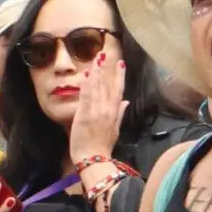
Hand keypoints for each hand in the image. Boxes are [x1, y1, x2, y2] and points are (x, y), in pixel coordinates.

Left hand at [67, 49, 127, 167]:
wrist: (93, 158)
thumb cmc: (103, 146)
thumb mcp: (116, 129)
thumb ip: (120, 113)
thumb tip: (126, 101)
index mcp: (114, 112)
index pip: (118, 90)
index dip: (119, 76)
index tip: (120, 63)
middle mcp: (107, 109)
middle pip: (107, 85)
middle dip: (106, 68)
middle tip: (105, 53)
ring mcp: (96, 111)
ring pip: (97, 87)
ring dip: (97, 71)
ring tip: (97, 58)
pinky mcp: (85, 114)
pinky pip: (86, 95)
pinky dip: (87, 84)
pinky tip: (87, 73)